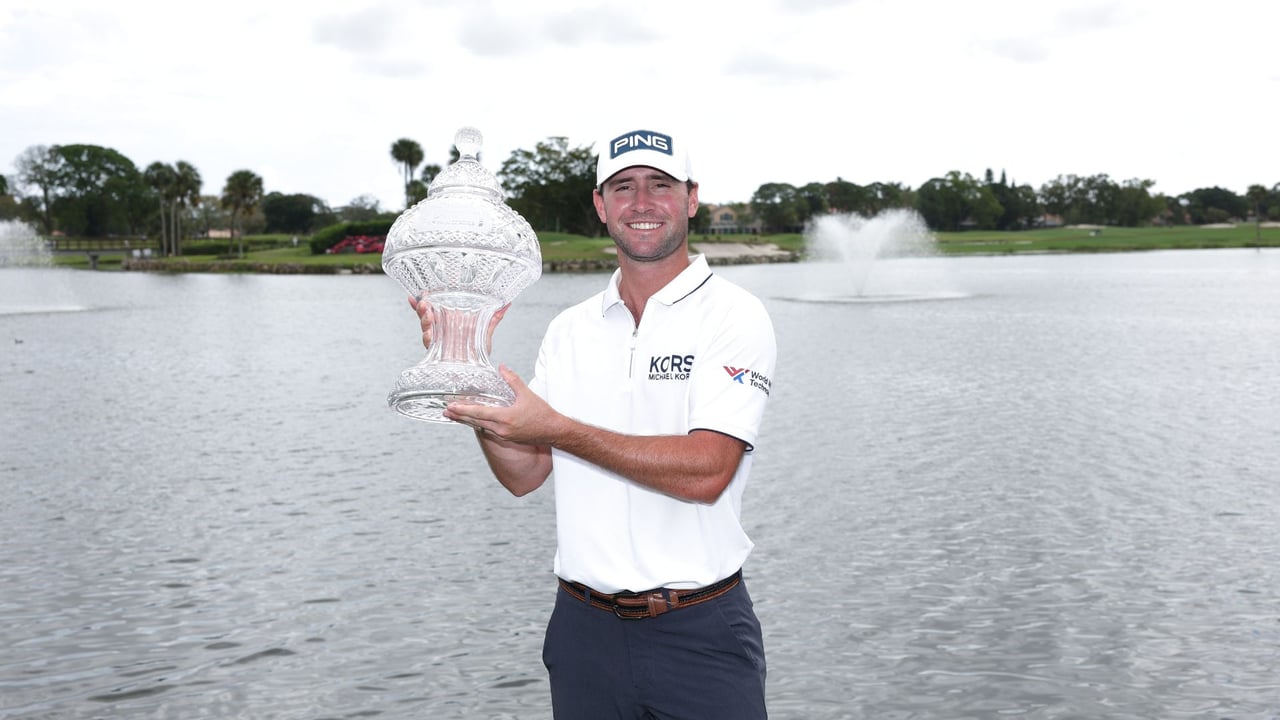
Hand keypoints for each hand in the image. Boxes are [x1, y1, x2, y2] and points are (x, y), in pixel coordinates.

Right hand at [409, 296, 508, 351]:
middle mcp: (439, 330)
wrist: (476, 371)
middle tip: (424, 303)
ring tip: (429, 315)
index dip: (424, 301)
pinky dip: (427, 338)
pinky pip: (429, 344)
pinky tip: (428, 335)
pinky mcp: (437, 353)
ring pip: (425, 329)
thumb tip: (506, 304)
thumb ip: (494, 318)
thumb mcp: (486, 331)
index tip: (420, 294)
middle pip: (425, 316)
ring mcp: (437, 341)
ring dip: (424, 321)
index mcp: (447, 322)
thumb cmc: (477, 351)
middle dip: (422, 309)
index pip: (433, 308)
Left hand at [444, 365, 560, 444]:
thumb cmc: (542, 414)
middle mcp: (501, 429)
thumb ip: (512, 380)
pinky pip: (488, 430)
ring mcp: (503, 435)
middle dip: (459, 416)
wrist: (553, 431)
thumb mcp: (527, 394)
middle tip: (446, 412)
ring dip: (467, 421)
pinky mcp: (506, 438)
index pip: (479, 413)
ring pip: (480, 427)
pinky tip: (474, 421)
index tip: (451, 406)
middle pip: (475, 422)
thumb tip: (501, 368)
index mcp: (505, 418)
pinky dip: (478, 424)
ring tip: (455, 416)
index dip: (463, 409)